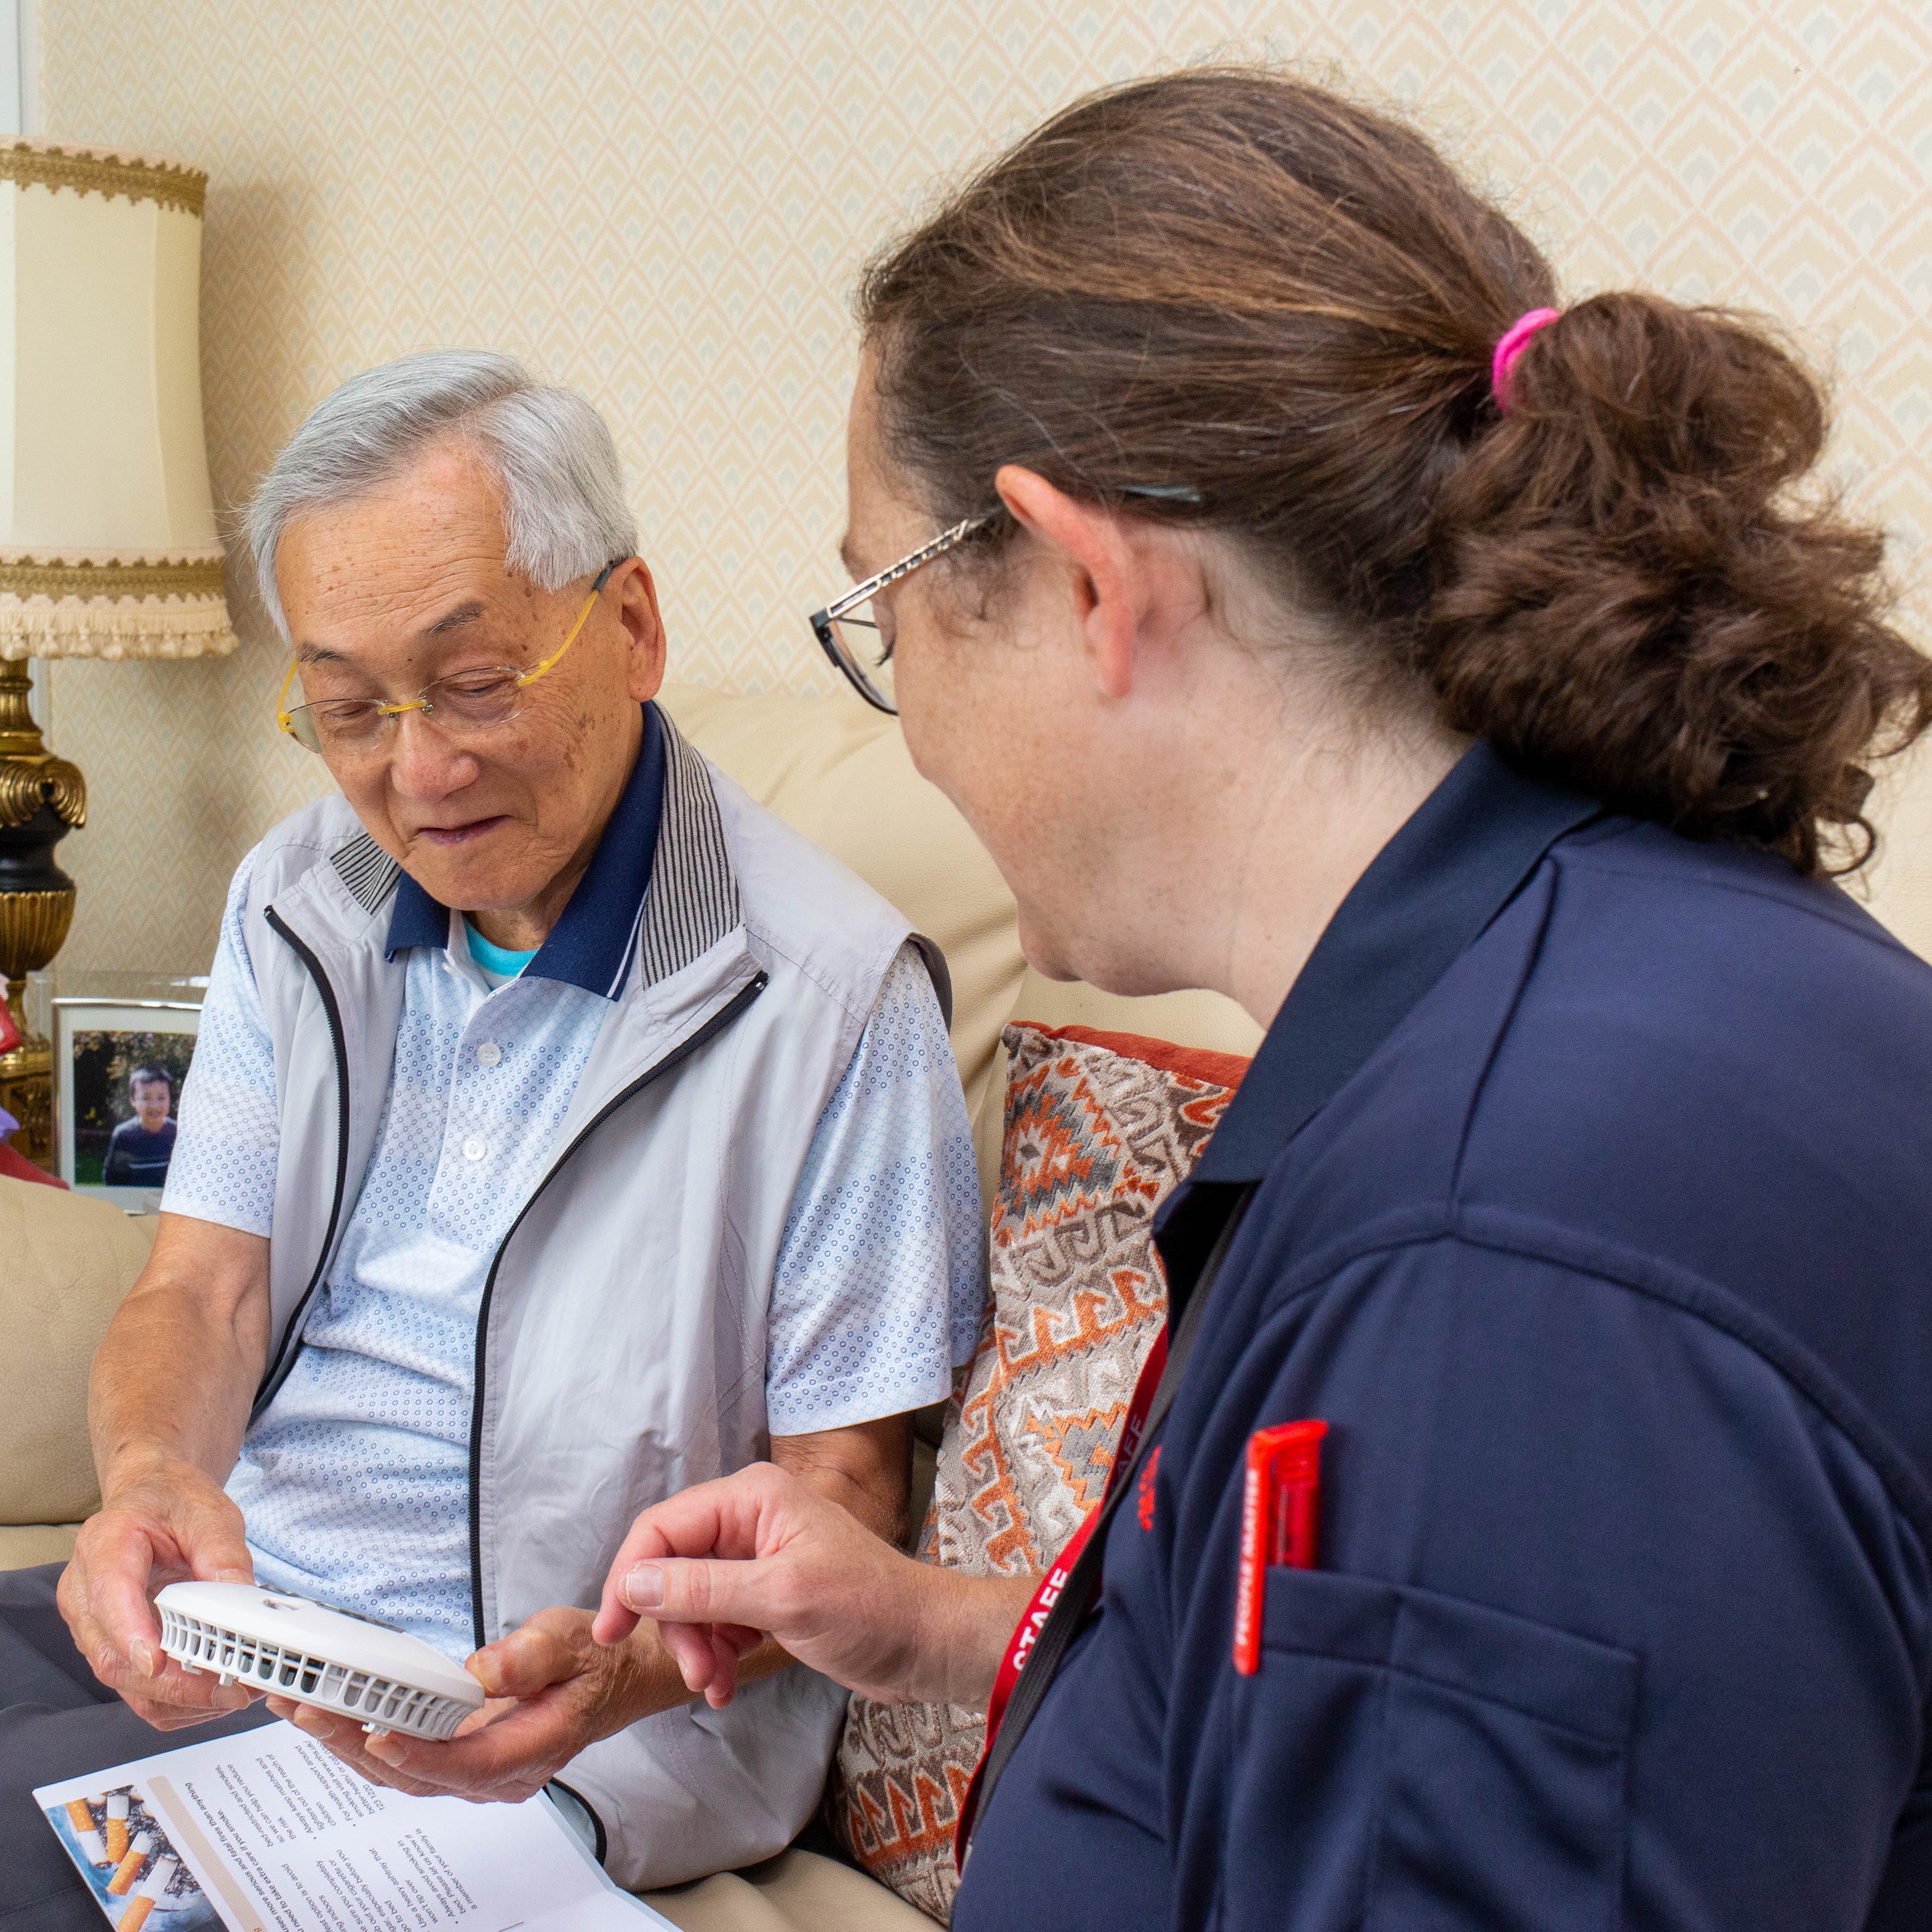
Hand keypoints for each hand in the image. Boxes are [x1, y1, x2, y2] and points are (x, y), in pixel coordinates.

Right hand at [57, 1460, 259, 1728]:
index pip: (108, 1597)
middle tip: (229, 1690)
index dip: (131, 1634)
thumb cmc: (175, 1504)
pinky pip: (133, 1690)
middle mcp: (84, 1593)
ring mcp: (92, 1627)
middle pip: (112, 1656)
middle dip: (172, 1683)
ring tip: (232, 1694)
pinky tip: (213, 1696)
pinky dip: (173, 1702)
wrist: (153, 1499)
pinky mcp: (109, 1648)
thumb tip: (241, 1605)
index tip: (157, 1662)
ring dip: (177, 1700)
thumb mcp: (210, 1515)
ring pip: (122, 1683)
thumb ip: (224, 1557)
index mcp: (104, 1546)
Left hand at [266, 1607, 693, 1803]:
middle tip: (307, 1706)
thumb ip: (530, 1656)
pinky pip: (402, 1757)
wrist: (611, 1679)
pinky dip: (360, 1737)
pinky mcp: (457, 1757)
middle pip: (417, 1774)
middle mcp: (496, 1776)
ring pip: (400, 1772)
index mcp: (530, 1751)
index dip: (420, 1753)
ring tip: (297, 1704)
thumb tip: (481, 1671)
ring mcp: (474, 1771)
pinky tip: (329, 1712)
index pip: (467, 1764)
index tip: (378, 1733)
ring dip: (345, 1742)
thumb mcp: (571, 1639)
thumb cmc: (594, 1658)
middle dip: (355, 1744)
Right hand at [592, 1461, 1024, 1709]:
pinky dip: (715, 1654)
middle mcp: (750, 1518)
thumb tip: (631, 1583)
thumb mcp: (781, 1598)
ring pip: (690, 1600)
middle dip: (674, 1623)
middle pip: (671, 1566)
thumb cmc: (870, 1608)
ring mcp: (758, 1557)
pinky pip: (716, 1620)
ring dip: (695, 1646)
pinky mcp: (767, 1593)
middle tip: (695, 1671)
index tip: (610, 1630)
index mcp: (751, 1497)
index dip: (627, 1576)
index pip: (662, 1527)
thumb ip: (701, 1589)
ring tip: (714, 1684)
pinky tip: (725, 1686)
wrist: (927, 1643)